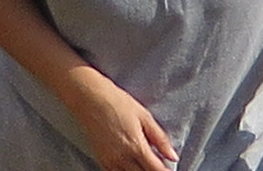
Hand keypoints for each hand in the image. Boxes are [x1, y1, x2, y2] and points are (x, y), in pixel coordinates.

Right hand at [53, 66, 178, 170]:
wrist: (89, 98)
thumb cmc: (117, 102)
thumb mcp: (144, 116)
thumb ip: (160, 139)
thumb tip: (173, 156)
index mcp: (136, 146)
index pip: (156, 170)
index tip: (170, 170)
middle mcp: (123, 158)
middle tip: (159, 166)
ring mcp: (110, 161)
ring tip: (146, 165)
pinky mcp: (101, 160)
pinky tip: (132, 166)